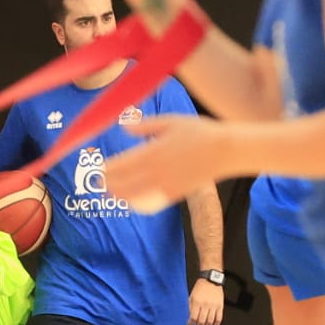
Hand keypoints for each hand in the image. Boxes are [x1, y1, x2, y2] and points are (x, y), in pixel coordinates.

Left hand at [105, 116, 229, 214]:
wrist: (226, 151)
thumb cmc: (200, 132)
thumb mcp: (171, 121)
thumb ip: (145, 126)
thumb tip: (124, 127)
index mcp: (152, 152)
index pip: (120, 165)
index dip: (106, 170)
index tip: (98, 169)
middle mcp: (156, 171)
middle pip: (123, 183)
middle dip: (108, 184)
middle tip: (98, 183)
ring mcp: (166, 185)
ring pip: (135, 196)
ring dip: (120, 195)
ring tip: (111, 193)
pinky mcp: (175, 194)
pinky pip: (151, 203)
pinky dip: (138, 204)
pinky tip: (132, 202)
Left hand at [188, 278, 224, 324]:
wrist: (211, 280)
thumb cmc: (200, 287)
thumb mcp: (192, 296)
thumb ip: (190, 306)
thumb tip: (190, 317)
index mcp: (197, 302)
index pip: (193, 317)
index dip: (191, 324)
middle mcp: (205, 305)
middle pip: (201, 321)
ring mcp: (214, 306)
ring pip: (210, 321)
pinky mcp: (220, 306)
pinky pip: (219, 318)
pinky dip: (216, 324)